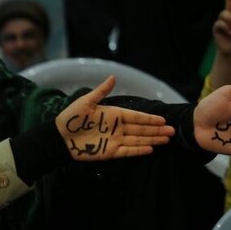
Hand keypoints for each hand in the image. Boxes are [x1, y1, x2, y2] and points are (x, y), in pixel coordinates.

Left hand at [56, 76, 174, 159]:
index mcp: (114, 114)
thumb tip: (113, 77)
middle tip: (172, 131)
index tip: (163, 119)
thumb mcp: (86, 102)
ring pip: (138, 140)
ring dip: (153, 139)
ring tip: (166, 139)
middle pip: (141, 129)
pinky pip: (128, 151)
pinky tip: (151, 148)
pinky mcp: (110, 152)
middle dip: (157, 130)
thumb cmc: (71, 118)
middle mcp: (118, 128)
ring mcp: (115, 140)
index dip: (150, 118)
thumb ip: (101, 91)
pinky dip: (139, 150)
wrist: (58, 137)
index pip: (137, 117)